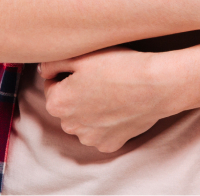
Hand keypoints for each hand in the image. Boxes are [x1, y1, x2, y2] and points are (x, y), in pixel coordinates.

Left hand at [39, 47, 169, 151]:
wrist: (155, 85)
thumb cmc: (119, 65)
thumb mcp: (82, 54)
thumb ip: (53, 61)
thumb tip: (44, 70)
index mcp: (58, 103)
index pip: (52, 83)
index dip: (68, 71)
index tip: (86, 65)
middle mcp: (69, 126)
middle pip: (67, 104)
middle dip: (77, 92)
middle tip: (100, 75)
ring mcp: (90, 138)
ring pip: (83, 119)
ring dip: (91, 108)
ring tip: (112, 89)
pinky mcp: (110, 144)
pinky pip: (101, 131)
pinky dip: (107, 121)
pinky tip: (120, 106)